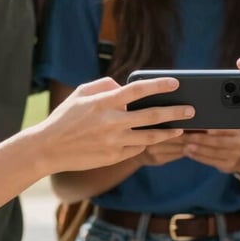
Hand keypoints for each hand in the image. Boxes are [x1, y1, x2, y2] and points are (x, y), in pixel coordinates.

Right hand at [41, 76, 193, 171]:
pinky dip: (145, 143)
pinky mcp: (113, 157)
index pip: (138, 90)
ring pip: (150, 137)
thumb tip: (125, 88)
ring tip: (181, 128)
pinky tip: (154, 139)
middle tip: (191, 109)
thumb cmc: (66, 117)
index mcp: (104, 102)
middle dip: (175, 112)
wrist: (48, 148)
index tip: (175, 83)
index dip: (159, 85)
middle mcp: (112, 122)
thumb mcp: (81, 93)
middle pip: (152, 116)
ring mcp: (114, 141)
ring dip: (169, 132)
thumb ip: (105, 86)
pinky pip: (136, 149)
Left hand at [181, 129, 239, 173]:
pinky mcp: (228, 166)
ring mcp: (234, 156)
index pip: (223, 128)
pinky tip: (189, 153)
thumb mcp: (233, 129)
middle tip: (186, 136)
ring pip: (213, 152)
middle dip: (200, 139)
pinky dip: (199, 157)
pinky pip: (211, 161)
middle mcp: (238, 143)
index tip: (196, 125)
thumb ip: (220, 125)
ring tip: (185, 145)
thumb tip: (197, 118)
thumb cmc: (235, 139)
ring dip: (197, 149)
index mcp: (238, 130)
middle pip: (217, 141)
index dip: (209, 127)